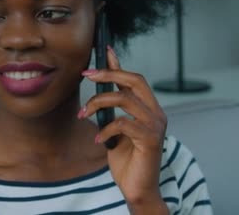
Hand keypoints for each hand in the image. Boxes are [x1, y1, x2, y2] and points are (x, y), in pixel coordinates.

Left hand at [78, 45, 167, 212]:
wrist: (138, 188)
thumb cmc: (127, 160)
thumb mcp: (115, 129)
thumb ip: (112, 111)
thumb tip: (99, 92)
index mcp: (148, 108)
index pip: (134, 78)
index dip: (118, 63)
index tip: (104, 49)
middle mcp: (155, 113)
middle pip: (134, 80)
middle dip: (108, 73)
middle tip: (86, 76)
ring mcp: (155, 125)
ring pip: (124, 99)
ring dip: (98, 103)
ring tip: (83, 114)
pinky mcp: (150, 139)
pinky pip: (123, 124)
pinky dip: (106, 129)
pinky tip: (98, 140)